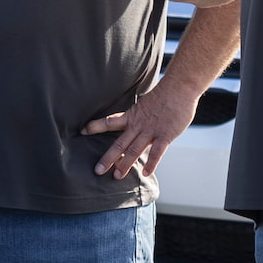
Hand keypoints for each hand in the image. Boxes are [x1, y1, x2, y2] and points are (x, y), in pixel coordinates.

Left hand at [84, 82, 198, 179]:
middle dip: (108, 158)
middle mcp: (138, 125)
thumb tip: (134, 126)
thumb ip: (139, 117)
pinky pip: (157, 152)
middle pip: (119, 143)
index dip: (95, 126)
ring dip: (125, 164)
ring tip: (117, 176)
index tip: (82, 131)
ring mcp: (151, 131)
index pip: (109, 122)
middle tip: (98, 171)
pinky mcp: (165, 135)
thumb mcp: (145, 105)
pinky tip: (145, 173)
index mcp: (132, 116)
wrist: (179, 87)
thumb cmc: (165, 95)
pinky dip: (151, 163)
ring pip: (135, 150)